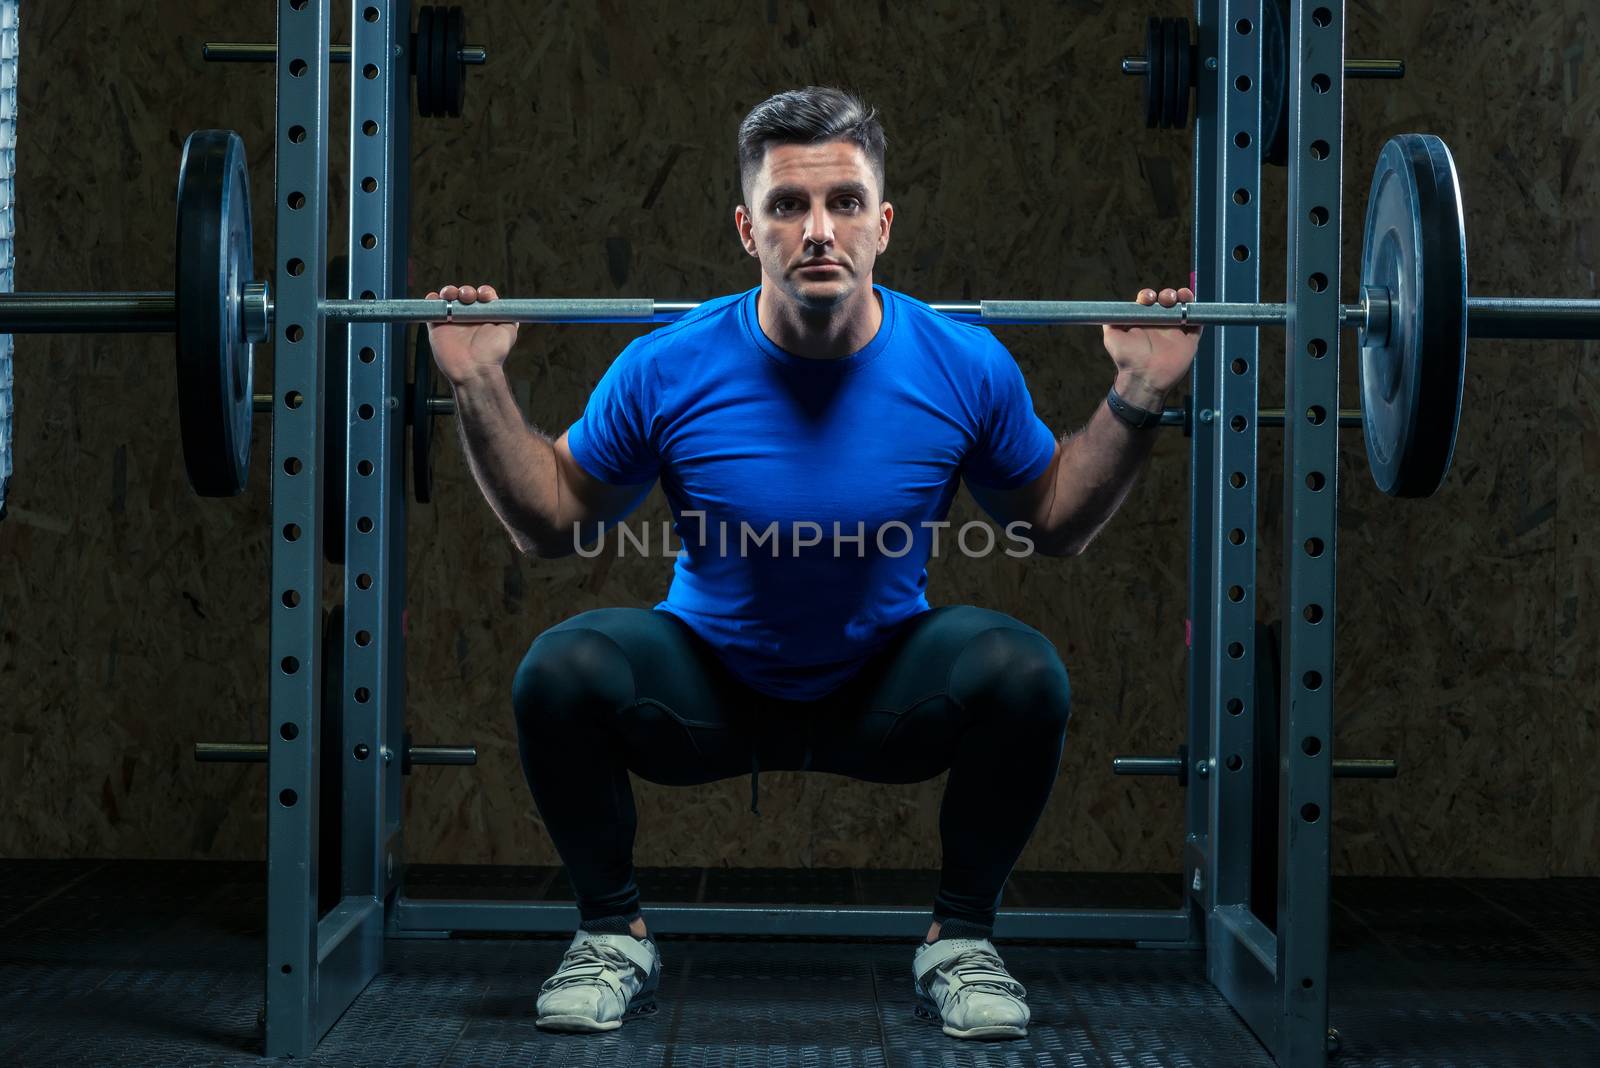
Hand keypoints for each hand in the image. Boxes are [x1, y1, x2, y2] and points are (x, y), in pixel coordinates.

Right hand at [425, 283, 519, 387]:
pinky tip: (438, 298)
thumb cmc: (493, 353)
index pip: (483, 296)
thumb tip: (509, 308)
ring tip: (452, 295)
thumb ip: (509, 317)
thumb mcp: (508, 332)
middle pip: (464, 294)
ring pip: (449, 297)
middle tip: (467, 297)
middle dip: (466, 291)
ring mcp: (452, 320)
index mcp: (485, 316)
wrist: (474, 369)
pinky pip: (432, 307)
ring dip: (450, 291)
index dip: (483, 292)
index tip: (484, 295)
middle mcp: (469, 317)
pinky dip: (432, 299)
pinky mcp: (437, 326)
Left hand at [1101, 285, 1202, 408]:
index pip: (1148, 301)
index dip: (1148, 295)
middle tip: (1166, 299)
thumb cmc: (1127, 360)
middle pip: (1166, 301)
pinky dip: (1197, 311)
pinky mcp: (1188, 340)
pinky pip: (1196, 322)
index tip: (1147, 298)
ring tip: (1180, 296)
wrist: (1144, 378)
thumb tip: (1105, 310)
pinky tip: (1191, 304)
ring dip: (1182, 297)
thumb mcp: (1112, 337)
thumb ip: (1111, 322)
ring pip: (1182, 307)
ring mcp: (1175, 331)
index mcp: (1143, 321)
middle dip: (1167, 294)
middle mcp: (1159, 324)